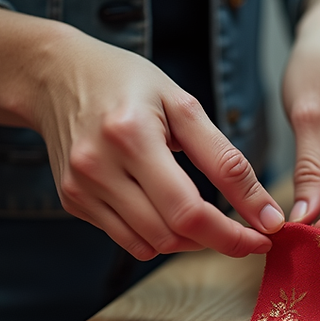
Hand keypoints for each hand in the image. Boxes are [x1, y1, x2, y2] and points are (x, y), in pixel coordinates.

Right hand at [0, 6, 283, 259]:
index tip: (262, 238)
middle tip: (241, 231)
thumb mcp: (182, 105)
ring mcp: (80, 189)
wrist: (55, 76)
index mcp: (131, 135)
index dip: (231, 234)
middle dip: (215, 239)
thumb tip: (264, 211)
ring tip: (205, 217)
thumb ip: (225, 160)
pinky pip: (127, 239)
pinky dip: (157, 235)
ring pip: (150, 245)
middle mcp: (99, 167)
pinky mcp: (72, 201)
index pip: (189, 209)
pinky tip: (165, 210)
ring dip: (187, 241)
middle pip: (171, 233)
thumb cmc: (126, 83)